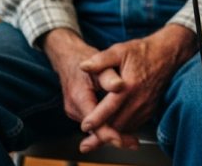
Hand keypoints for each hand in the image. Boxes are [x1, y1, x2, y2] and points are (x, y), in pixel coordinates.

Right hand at [40, 28, 135, 151]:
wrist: (69, 57)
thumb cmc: (86, 58)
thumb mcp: (100, 63)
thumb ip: (109, 76)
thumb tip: (119, 86)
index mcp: (78, 96)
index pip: (93, 122)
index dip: (108, 132)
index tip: (121, 139)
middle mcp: (74, 108)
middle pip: (95, 129)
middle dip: (114, 137)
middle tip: (133, 143)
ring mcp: (75, 111)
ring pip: (94, 128)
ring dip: (111, 133)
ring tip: (130, 140)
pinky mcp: (79, 111)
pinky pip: (94, 123)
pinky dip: (107, 126)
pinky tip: (122, 130)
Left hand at [77, 24, 196, 152]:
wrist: (167, 54)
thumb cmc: (143, 51)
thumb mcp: (120, 51)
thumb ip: (101, 60)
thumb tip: (83, 66)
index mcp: (129, 85)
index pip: (109, 108)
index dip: (96, 119)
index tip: (84, 126)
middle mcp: (139, 99)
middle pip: (117, 124)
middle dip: (100, 134)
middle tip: (86, 142)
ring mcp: (146, 106)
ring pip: (125, 127)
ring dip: (111, 134)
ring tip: (97, 138)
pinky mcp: (151, 110)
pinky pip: (134, 125)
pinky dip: (122, 129)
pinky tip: (114, 127)